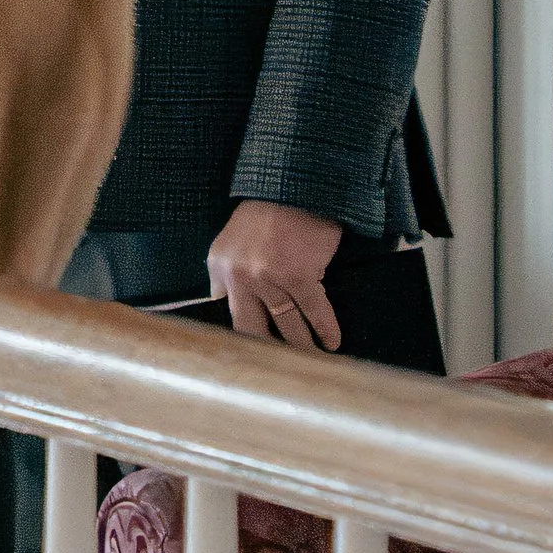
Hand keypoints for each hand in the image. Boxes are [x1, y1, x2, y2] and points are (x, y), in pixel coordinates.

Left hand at [207, 200, 343, 350]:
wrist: (294, 185)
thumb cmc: (266, 213)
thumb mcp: (232, 241)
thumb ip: (228, 273)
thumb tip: (226, 306)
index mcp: (219, 267)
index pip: (225, 314)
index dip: (242, 337)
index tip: (253, 356)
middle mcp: (240, 276)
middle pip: (252, 329)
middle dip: (268, 351)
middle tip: (280, 367)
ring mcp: (269, 278)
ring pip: (286, 326)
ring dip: (301, 345)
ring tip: (311, 358)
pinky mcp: (300, 276)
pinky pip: (314, 312)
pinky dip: (326, 330)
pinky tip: (332, 342)